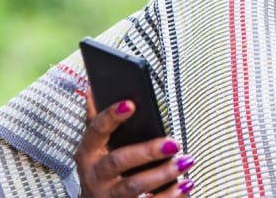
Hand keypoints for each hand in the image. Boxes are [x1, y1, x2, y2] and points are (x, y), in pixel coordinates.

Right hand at [76, 90, 195, 196]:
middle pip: (119, 161)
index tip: (131, 103)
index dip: (112, 117)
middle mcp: (96, 175)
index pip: (96, 130)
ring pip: (135, 186)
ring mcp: (109, 196)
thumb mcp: (95, 146)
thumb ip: (98, 119)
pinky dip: (170, 196)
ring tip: (186, 161)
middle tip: (173, 143)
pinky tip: (186, 184)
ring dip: (163, 174)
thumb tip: (93, 88)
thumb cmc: (101, 169)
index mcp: (89, 152)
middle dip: (147, 151)